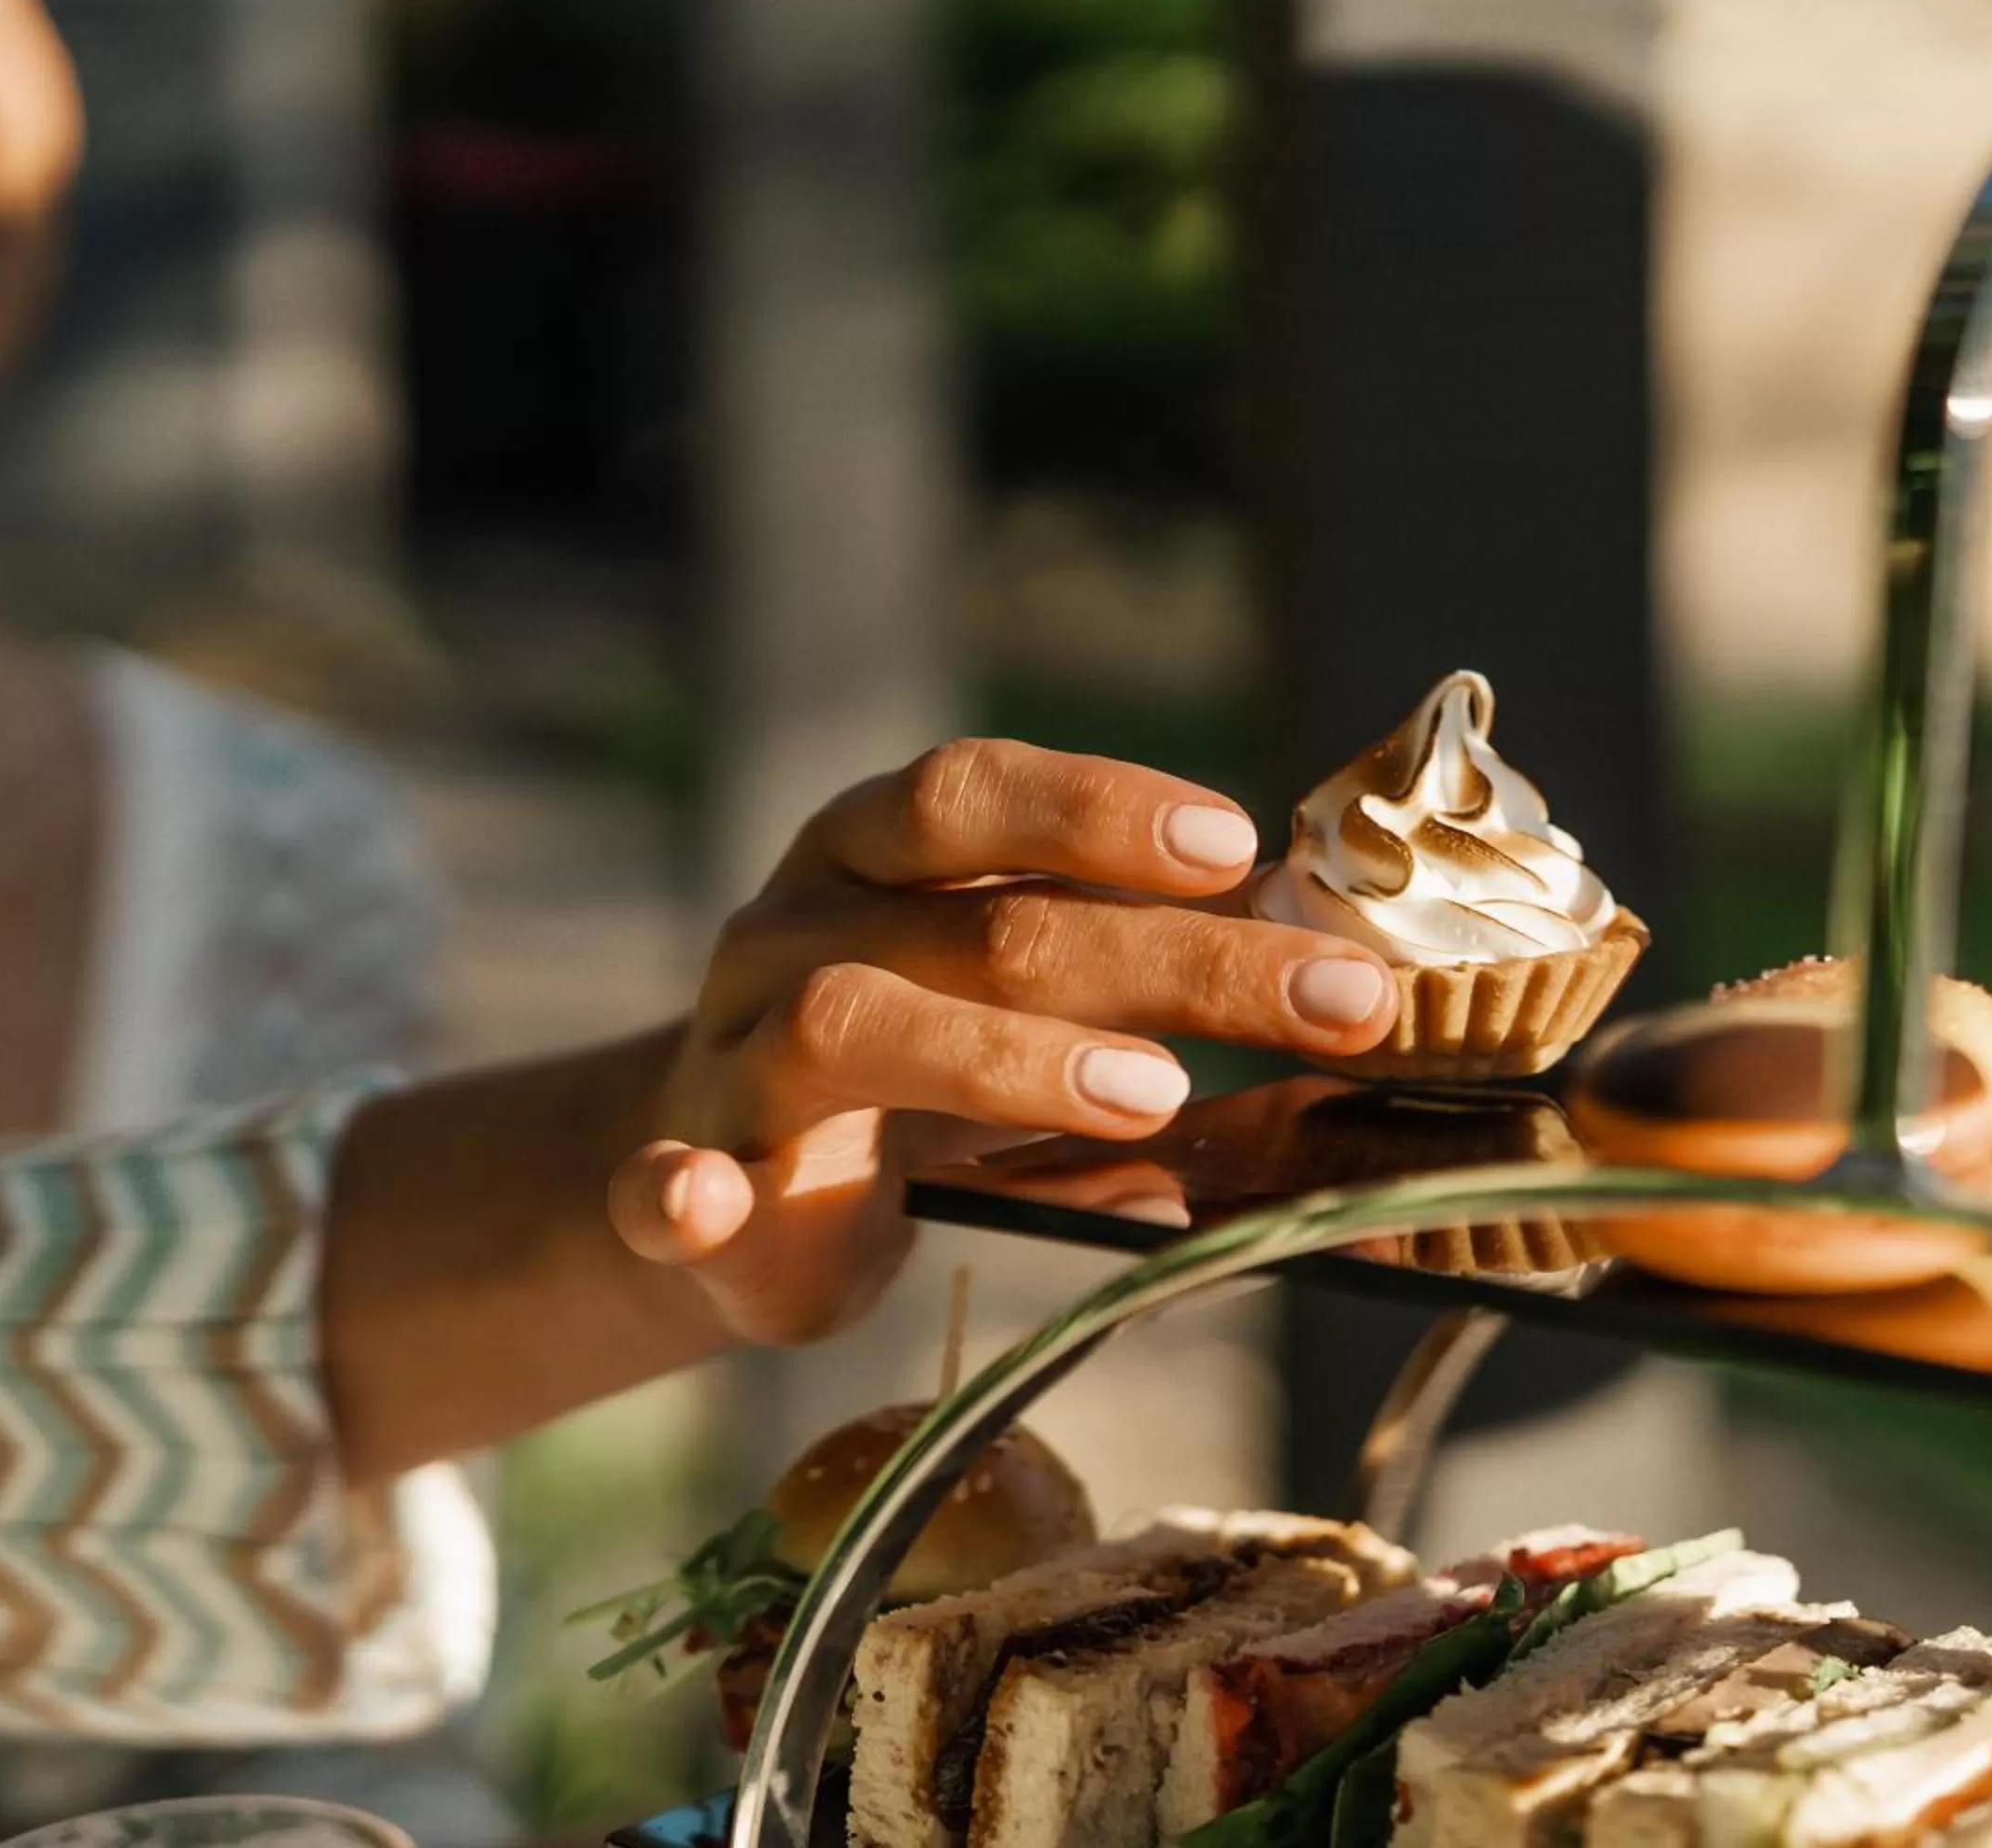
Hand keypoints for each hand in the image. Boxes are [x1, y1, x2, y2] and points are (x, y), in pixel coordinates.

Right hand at [607, 739, 1398, 1344]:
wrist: (727, 1181)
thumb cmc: (919, 1071)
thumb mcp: (1020, 1004)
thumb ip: (1139, 990)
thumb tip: (1334, 1001)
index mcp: (872, 858)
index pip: (972, 792)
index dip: (1100, 809)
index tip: (1238, 849)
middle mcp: (797, 931)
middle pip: (981, 925)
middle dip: (1175, 961)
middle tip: (1330, 1005)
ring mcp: (730, 1056)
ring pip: (844, 1022)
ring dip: (1005, 1059)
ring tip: (1154, 1097)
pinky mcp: (679, 1186)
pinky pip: (657, 1182)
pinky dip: (675, 1190)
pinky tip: (701, 1199)